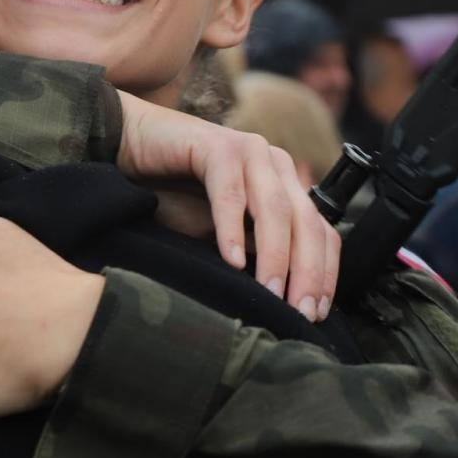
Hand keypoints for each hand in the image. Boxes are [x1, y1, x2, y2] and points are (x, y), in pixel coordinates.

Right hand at [116, 91, 338, 319]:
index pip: (321, 232)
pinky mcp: (216, 145)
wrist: (132, 148)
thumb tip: (280, 299)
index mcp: (285, 187)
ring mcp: (250, 152)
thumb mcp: (222, 235)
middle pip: (307, 222)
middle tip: (299, 312)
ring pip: (275, 208)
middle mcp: (276, 166)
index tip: (315, 313)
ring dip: (275, 255)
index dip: (324, 273)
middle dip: (308, 272)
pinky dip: (232, 228)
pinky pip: (229, 191)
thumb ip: (253, 255)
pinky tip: (232, 260)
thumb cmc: (175, 195)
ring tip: (271, 291)